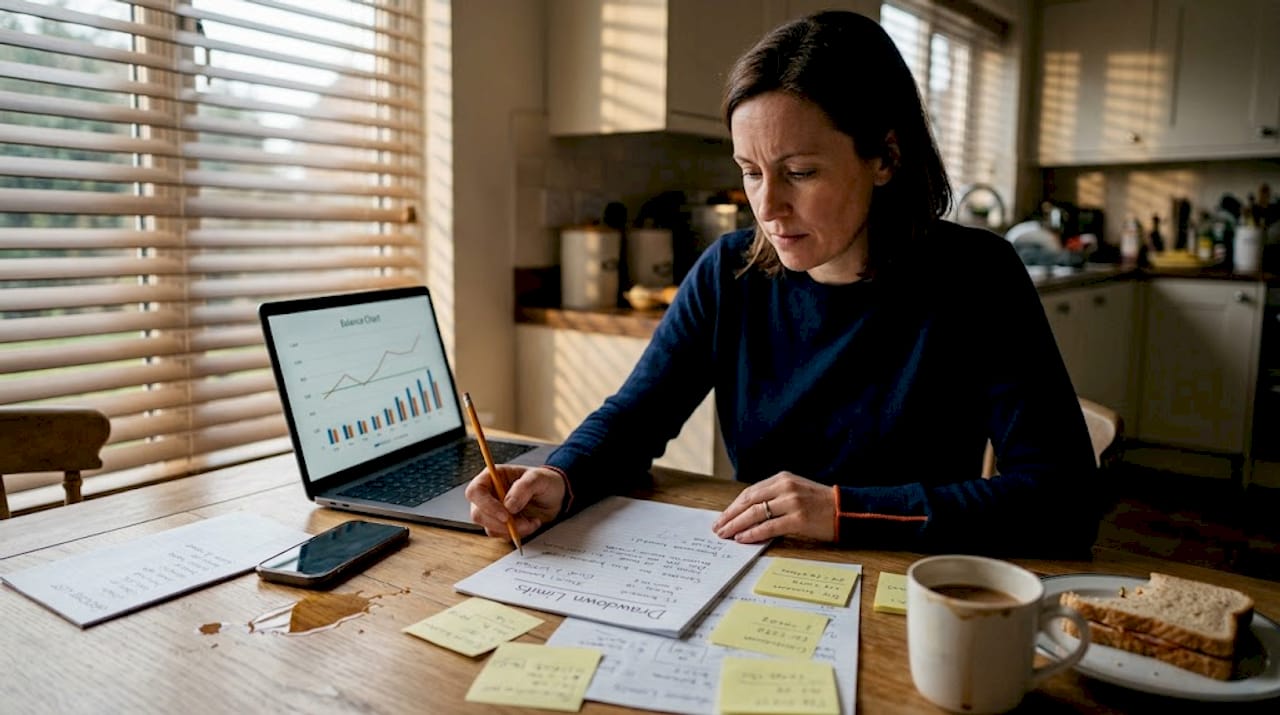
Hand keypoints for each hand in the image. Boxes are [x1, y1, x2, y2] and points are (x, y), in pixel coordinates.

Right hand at [465, 464, 566, 538]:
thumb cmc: (546, 482)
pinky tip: (530, 524)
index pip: (475, 491)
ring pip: (489, 528)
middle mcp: (489, 494)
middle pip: (478, 514)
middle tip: (523, 522)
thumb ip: (523, 488)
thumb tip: (508, 506)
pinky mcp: (501, 525)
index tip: (505, 515)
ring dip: (511, 530)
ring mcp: (493, 511)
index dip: (485, 505)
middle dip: (500, 523)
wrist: (556, 498)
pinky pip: (500, 535)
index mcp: (493, 477)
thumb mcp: (539, 478)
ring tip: (532, 521)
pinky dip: (516, 534)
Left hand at [712, 471, 834, 542]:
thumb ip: (774, 497)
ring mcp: (792, 502)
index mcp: (782, 478)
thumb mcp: (795, 490)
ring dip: (736, 525)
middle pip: (748, 502)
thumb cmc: (820, 503)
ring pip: (755, 514)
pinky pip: (769, 527)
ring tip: (725, 535)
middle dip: (730, 516)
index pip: (750, 492)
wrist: (848, 510)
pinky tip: (742, 539)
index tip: (722, 517)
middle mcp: (785, 487)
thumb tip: (748, 513)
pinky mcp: (799, 519)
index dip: (733, 506)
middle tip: (717, 528)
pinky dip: (753, 533)